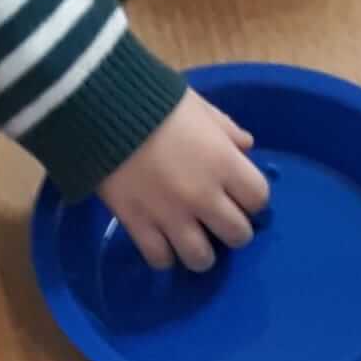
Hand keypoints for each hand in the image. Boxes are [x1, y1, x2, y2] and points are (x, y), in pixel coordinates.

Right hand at [99, 90, 268, 273]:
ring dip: (201, 252)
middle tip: (219, 223)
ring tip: (192, 241)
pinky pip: (160, 259)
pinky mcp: (138, 225)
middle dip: (233, 231)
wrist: (101, 106)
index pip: (259, 199)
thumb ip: (226, 130)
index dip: (253, 200)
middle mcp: (204, 196)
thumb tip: (246, 146)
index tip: (242, 197)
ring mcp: (171, 215)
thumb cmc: (154, 101)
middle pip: (238, 235)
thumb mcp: (199, 107)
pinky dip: (164, 256)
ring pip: (201, 259)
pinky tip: (162, 244)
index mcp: (224, 163)